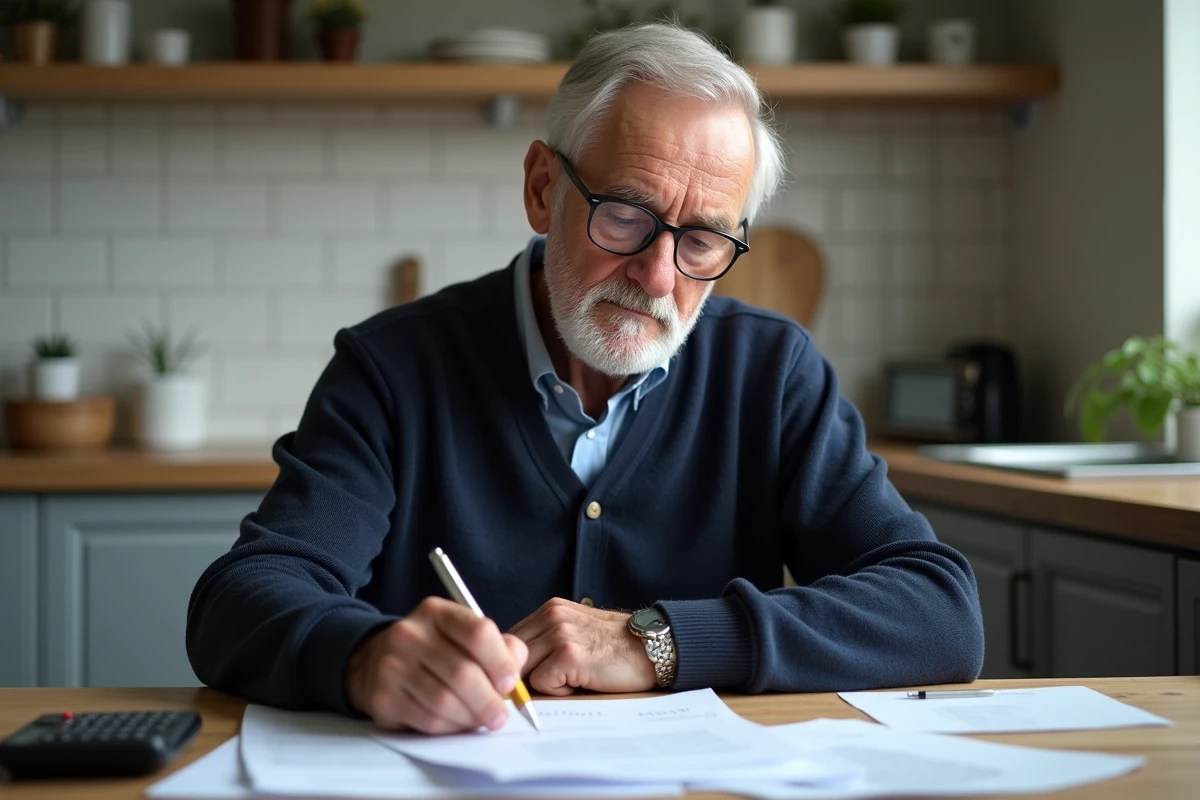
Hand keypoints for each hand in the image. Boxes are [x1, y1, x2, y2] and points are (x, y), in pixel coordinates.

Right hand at [344, 596, 527, 733]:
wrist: (375, 662)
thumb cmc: (434, 651)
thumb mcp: (464, 636)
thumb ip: (499, 647)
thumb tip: (515, 673)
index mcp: (436, 612)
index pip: (478, 632)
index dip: (501, 662)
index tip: (510, 683)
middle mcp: (410, 633)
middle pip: (462, 672)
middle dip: (489, 700)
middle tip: (500, 715)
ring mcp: (392, 665)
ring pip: (445, 701)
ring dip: (470, 717)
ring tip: (479, 719)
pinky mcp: (383, 698)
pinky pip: (427, 720)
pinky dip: (450, 727)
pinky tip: (456, 722)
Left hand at [509, 598, 655, 695]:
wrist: (652, 648)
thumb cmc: (615, 648)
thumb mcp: (575, 632)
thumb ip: (544, 642)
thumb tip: (509, 669)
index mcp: (550, 609)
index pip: (508, 641)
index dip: (515, 664)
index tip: (530, 677)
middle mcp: (551, 616)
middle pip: (510, 656)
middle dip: (522, 677)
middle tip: (555, 683)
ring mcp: (559, 634)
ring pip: (522, 671)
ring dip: (543, 683)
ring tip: (572, 679)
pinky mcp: (569, 654)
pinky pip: (541, 684)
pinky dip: (559, 691)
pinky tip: (582, 681)